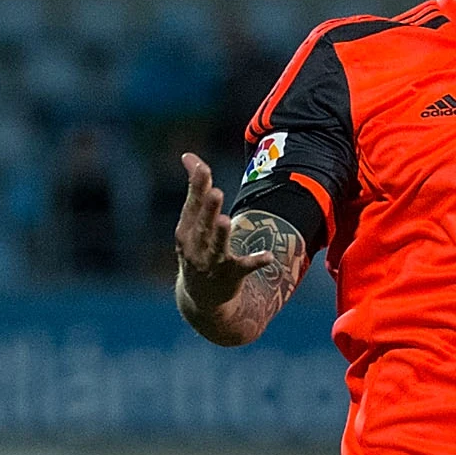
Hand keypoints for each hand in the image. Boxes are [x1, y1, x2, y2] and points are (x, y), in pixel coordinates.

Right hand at [175, 153, 278, 307]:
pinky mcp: (231, 277)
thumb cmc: (196, 250)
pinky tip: (269, 256)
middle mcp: (195, 248)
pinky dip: (256, 262)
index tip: (202, 168)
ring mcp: (212, 264)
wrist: (201, 299)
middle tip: (216, 193)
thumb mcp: (191, 222)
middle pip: (202, 227)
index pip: (191, 206)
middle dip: (208, 211)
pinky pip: (245, 268)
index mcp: (185, 231)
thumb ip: (194, 189)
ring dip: (221, 235)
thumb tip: (187, 155)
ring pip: (217, 248)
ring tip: (226, 220)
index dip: (196, 188)